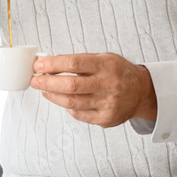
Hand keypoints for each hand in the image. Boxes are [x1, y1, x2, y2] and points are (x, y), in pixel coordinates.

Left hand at [29, 53, 156, 128]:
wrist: (141, 91)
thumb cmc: (118, 72)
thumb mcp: (103, 58)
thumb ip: (80, 61)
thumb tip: (49, 64)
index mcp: (106, 65)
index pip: (73, 64)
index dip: (52, 64)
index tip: (38, 65)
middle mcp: (108, 84)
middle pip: (70, 85)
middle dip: (47, 82)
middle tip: (35, 80)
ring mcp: (108, 104)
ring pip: (71, 102)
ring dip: (53, 96)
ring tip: (44, 89)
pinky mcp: (106, 119)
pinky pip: (79, 114)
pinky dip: (67, 107)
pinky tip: (63, 100)